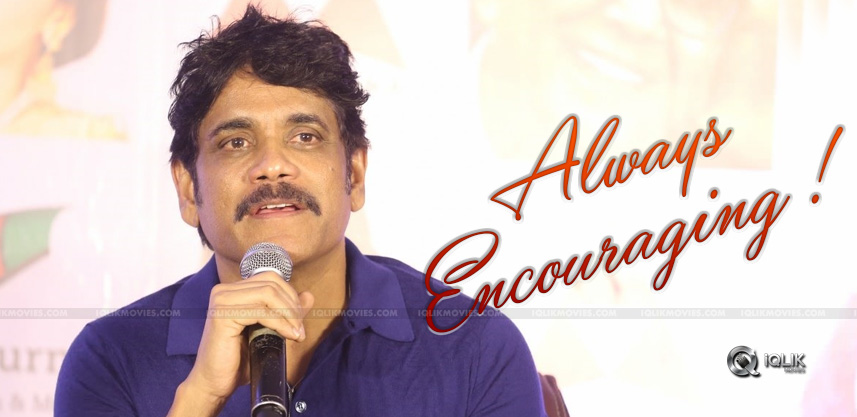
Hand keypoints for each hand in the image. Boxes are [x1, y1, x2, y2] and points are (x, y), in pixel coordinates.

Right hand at [169, 271, 313, 415]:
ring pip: (268, 293)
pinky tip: (289, 335)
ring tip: (297, 333)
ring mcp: (221, 300)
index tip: (299, 320)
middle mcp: (224, 290)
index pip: (271, 278)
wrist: (215, 383)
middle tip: (300, 329)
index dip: (291, 296)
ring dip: (289, 314)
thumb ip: (287, 312)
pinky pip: (261, 311)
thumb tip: (309, 296)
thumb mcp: (269, 331)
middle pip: (272, 283)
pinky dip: (281, 323)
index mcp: (233, 291)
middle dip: (292, 305)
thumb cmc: (239, 359)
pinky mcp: (222, 315)